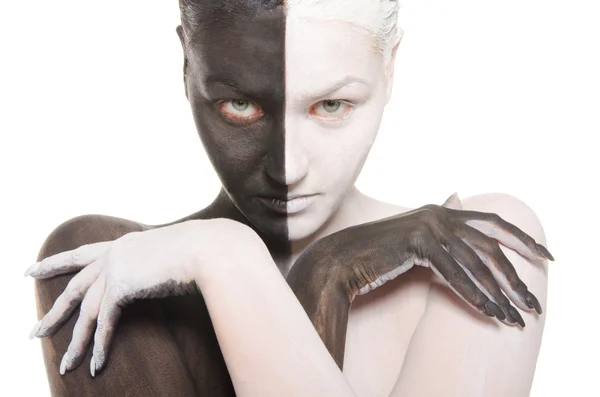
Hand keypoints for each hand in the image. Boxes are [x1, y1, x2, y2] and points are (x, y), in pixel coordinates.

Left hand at [26, 218, 260, 375]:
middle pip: (74, 286)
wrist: (211, 248)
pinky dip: (100, 345)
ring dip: (76, 341)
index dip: (56, 262)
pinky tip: (96, 365)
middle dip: (54, 312)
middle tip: (35, 332)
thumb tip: (165, 274)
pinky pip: (104, 322)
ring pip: (85, 310)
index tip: (32, 269)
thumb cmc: (204, 251)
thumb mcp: (174, 254)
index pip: (83, 254)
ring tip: (66, 364)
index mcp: (125, 243)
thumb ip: (159, 264)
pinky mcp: (121, 286)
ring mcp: (116, 267)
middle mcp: (115, 252)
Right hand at [287, 193, 552, 366]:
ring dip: (499, 294)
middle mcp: (438, 213)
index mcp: (440, 210)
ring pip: (476, 263)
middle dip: (516, 277)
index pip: (492, 222)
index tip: (546, 255)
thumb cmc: (378, 253)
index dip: (522, 238)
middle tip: (532, 303)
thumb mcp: (415, 239)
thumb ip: (440, 231)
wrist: (342, 258)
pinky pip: (455, 274)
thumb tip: (457, 207)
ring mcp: (429, 226)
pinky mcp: (418, 244)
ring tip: (515, 317)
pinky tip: (489, 313)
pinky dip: (474, 296)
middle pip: (490, 244)